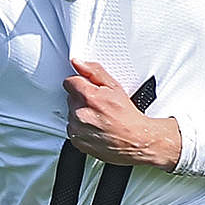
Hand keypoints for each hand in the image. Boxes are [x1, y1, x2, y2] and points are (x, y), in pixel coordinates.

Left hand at [64, 59, 180, 170]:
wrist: (135, 140)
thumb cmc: (128, 117)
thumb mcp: (115, 87)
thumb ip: (94, 72)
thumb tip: (78, 63)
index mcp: (88, 96)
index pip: (70, 81)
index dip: (81, 84)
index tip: (90, 89)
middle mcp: (79, 112)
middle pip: (71, 97)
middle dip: (83, 98)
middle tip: (100, 104)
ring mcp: (76, 128)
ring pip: (72, 113)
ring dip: (81, 113)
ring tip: (100, 117)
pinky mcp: (76, 140)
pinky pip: (73, 129)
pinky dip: (82, 128)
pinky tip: (96, 127)